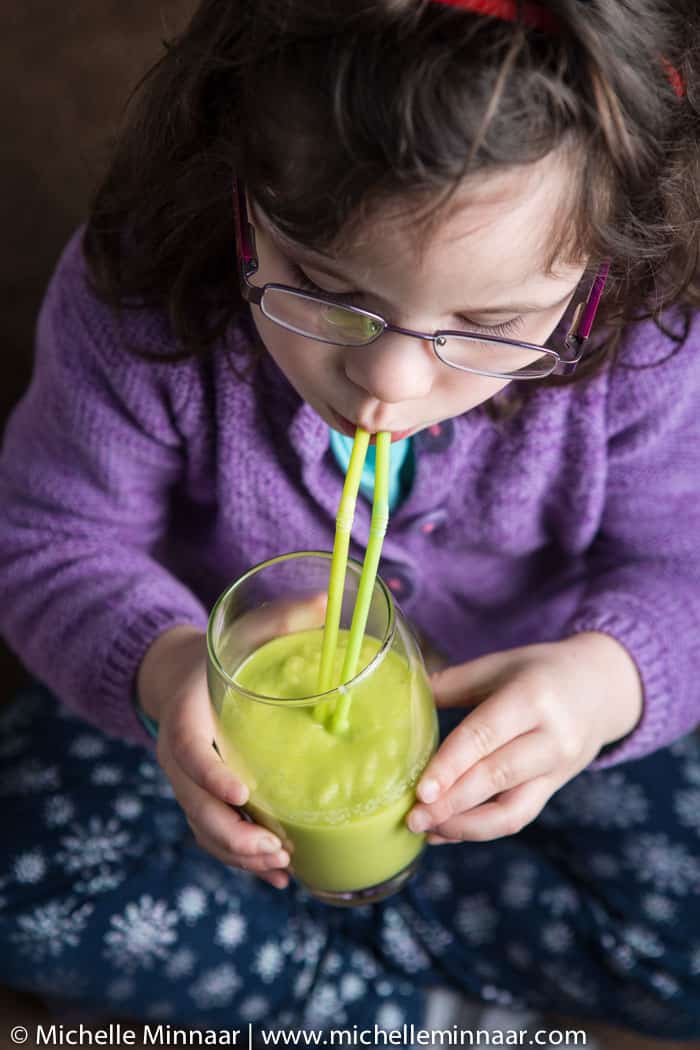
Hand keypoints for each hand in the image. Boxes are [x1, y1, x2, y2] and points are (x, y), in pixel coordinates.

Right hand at [136, 595, 325, 887]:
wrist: (182, 678)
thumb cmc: (224, 653)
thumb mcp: (246, 630)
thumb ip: (283, 616)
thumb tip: (331, 599)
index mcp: (187, 714)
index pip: (191, 751)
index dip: (212, 777)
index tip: (243, 796)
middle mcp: (179, 756)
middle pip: (195, 806)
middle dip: (233, 834)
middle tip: (276, 849)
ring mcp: (188, 783)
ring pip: (204, 830)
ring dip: (239, 855)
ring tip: (283, 866)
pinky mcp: (201, 799)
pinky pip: (214, 836)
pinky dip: (241, 860)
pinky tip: (279, 876)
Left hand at [407, 631, 642, 843]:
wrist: (602, 689)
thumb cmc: (541, 671)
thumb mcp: (501, 664)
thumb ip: (453, 682)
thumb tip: (401, 701)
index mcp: (532, 697)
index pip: (486, 735)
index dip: (451, 765)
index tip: (421, 790)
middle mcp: (551, 737)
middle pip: (497, 777)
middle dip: (451, 804)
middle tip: (411, 817)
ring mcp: (557, 769)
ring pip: (511, 810)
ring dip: (464, 826)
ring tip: (425, 829)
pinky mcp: (554, 789)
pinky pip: (517, 817)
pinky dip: (479, 829)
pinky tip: (445, 831)